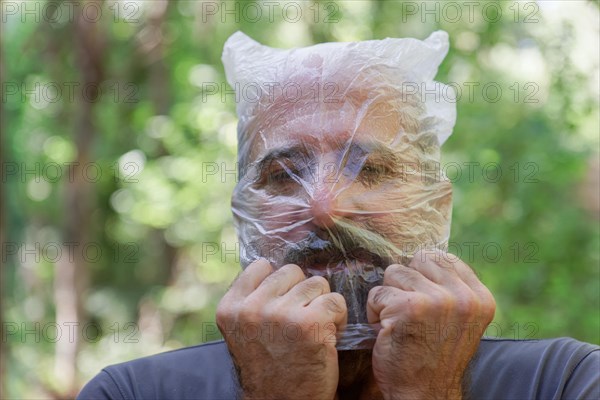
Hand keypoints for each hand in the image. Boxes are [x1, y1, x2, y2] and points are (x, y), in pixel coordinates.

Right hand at [216, 259, 347, 399]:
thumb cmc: (270, 369)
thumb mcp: (245, 332)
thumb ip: (253, 300)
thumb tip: (273, 266)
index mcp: (230, 308)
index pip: (261, 266)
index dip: (279, 284)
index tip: (283, 305)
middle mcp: (251, 309)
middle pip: (292, 272)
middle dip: (302, 293)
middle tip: (301, 321)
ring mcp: (280, 314)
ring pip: (317, 283)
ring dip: (322, 304)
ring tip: (315, 330)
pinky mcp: (309, 324)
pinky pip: (335, 301)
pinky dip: (339, 318)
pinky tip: (329, 337)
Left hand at [366, 250, 495, 399]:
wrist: (424, 396)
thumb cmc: (433, 357)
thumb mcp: (458, 321)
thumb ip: (451, 289)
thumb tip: (425, 255)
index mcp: (480, 298)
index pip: (443, 257)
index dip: (423, 275)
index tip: (422, 302)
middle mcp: (463, 298)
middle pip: (418, 260)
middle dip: (406, 283)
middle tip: (409, 314)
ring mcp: (437, 301)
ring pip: (394, 273)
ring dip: (388, 298)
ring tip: (399, 324)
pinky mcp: (408, 308)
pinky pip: (376, 293)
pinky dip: (373, 312)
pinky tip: (387, 332)